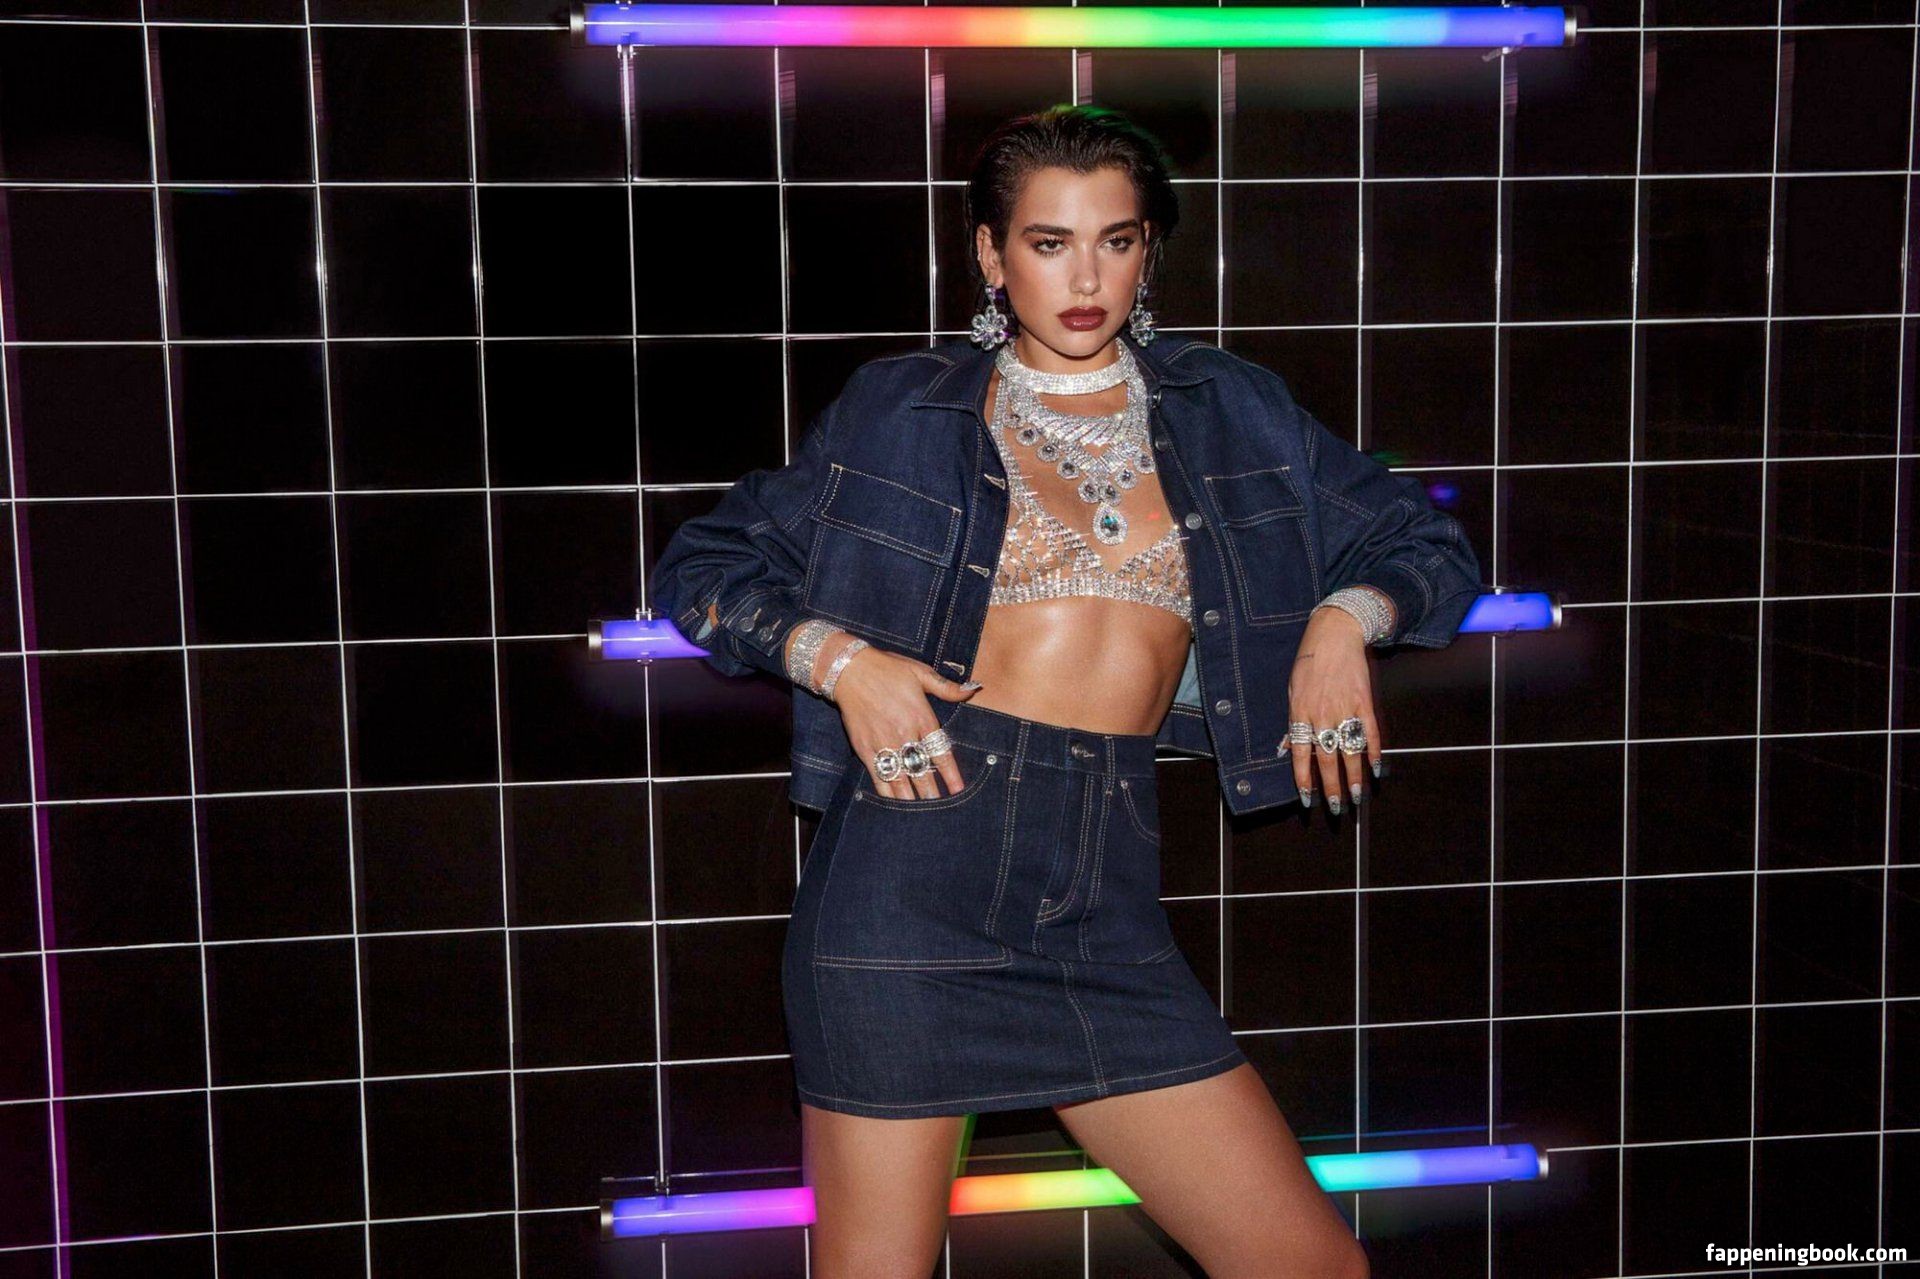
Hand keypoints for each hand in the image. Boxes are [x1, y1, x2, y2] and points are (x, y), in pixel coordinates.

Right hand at [828, 644, 982, 800]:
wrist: (849, 670)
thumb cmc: (887, 669)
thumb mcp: (920, 672)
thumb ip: (947, 687)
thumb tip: (974, 689)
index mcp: (921, 717)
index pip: (940, 752)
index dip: (950, 774)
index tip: (958, 790)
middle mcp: (904, 734)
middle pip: (922, 771)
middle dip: (932, 794)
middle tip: (942, 811)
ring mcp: (883, 744)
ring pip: (901, 779)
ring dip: (911, 799)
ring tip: (921, 815)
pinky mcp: (865, 749)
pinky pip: (878, 776)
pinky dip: (887, 792)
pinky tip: (894, 804)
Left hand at [1286, 606, 1383, 815]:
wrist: (1334, 636)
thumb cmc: (1308, 664)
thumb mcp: (1292, 691)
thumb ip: (1293, 723)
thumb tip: (1290, 749)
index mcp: (1300, 714)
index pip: (1300, 756)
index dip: (1304, 780)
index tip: (1307, 800)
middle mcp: (1321, 715)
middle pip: (1327, 759)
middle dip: (1332, 787)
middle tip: (1338, 808)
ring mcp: (1344, 709)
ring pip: (1350, 751)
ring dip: (1354, 777)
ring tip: (1358, 797)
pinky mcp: (1364, 702)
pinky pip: (1369, 732)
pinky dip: (1373, 751)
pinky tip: (1376, 769)